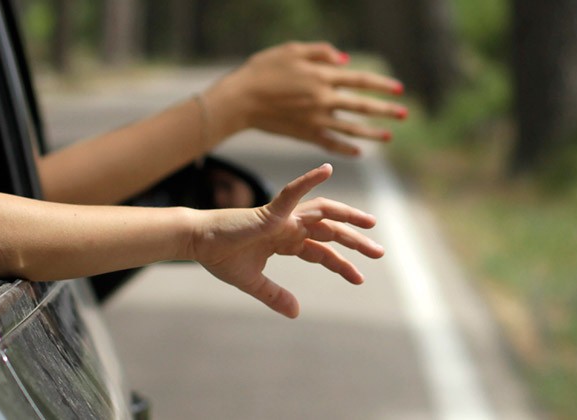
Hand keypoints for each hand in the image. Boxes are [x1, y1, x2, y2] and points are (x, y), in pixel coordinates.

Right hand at [190, 164, 384, 317]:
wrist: (197, 243)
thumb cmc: (220, 257)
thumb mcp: (253, 282)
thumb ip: (275, 296)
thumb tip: (296, 313)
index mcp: (286, 241)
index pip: (321, 251)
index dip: (340, 264)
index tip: (359, 278)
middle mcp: (288, 226)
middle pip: (330, 231)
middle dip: (355, 241)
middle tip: (379, 252)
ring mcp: (281, 217)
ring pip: (323, 212)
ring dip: (347, 216)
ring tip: (370, 223)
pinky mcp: (270, 211)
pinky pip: (292, 193)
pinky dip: (309, 180)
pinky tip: (326, 170)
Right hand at [206, 42, 408, 155]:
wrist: (240, 99)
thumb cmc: (263, 70)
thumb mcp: (292, 50)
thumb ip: (321, 53)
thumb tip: (346, 60)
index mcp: (322, 77)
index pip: (360, 81)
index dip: (381, 84)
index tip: (399, 88)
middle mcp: (323, 99)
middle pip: (362, 106)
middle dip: (385, 110)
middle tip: (404, 114)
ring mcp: (315, 119)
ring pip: (351, 128)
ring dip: (372, 133)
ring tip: (389, 137)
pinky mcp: (305, 134)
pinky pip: (330, 143)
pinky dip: (346, 148)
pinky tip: (359, 152)